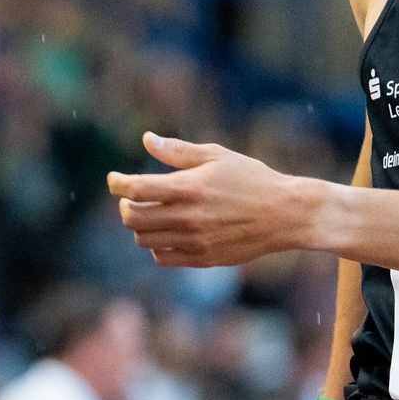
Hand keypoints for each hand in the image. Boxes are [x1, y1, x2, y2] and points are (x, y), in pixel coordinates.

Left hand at [107, 132, 303, 266]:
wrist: (284, 214)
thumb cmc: (251, 178)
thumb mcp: (217, 156)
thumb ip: (178, 151)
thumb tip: (146, 139)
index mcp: (190, 187)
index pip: (138, 189)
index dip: (119, 184)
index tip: (114, 180)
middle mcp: (189, 217)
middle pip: (134, 217)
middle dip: (125, 206)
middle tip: (131, 199)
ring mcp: (194, 241)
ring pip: (144, 240)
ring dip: (139, 227)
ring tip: (149, 215)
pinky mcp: (202, 259)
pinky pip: (163, 258)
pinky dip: (156, 246)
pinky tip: (166, 233)